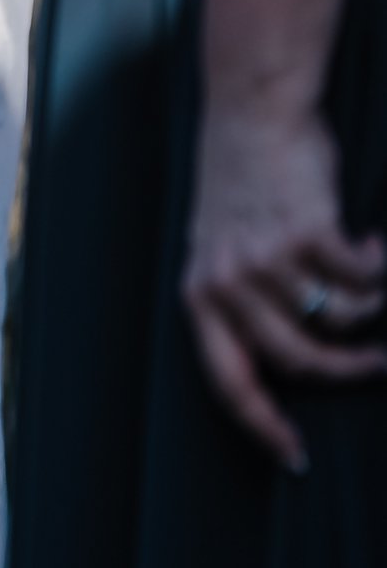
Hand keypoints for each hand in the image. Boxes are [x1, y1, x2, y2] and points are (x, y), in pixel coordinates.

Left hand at [182, 91, 386, 469]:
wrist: (253, 110)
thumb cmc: (243, 180)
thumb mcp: (221, 244)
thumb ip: (242, 297)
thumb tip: (289, 355)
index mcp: (199, 295)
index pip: (229, 380)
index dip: (262, 425)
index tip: (294, 457)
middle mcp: (227, 284)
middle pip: (300, 360)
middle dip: (350, 371)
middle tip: (383, 364)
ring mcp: (266, 260)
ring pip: (340, 320)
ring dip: (373, 307)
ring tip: (379, 280)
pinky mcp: (308, 233)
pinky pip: (363, 279)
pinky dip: (380, 267)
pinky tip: (378, 243)